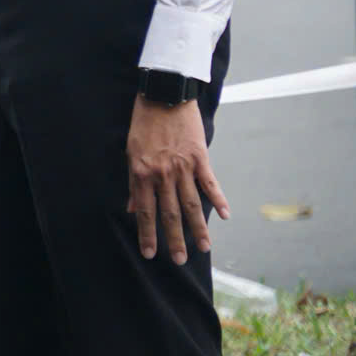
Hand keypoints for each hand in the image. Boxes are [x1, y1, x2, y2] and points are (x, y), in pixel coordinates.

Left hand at [126, 95, 227, 264]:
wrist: (162, 95)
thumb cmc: (143, 124)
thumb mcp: (130, 152)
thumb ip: (134, 182)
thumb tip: (131, 207)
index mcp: (141, 172)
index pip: (145, 211)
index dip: (147, 234)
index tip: (150, 254)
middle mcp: (162, 173)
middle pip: (169, 213)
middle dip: (174, 239)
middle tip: (180, 260)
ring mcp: (182, 167)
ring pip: (191, 204)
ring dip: (198, 229)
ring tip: (205, 248)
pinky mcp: (200, 158)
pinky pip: (210, 184)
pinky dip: (219, 200)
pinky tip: (225, 217)